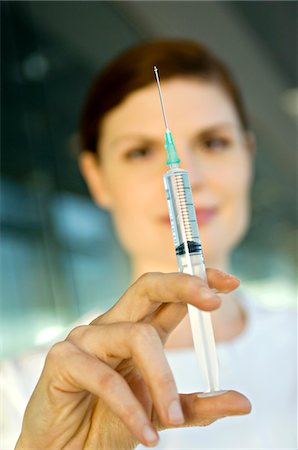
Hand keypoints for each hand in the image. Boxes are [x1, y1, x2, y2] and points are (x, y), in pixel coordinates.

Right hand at [16, 270, 250, 449]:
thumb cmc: (109, 423)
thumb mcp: (162, 413)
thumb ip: (197, 406)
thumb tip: (244, 403)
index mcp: (137, 331)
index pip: (169, 295)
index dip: (197, 282)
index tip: (230, 283)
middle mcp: (113, 326)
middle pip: (147, 287)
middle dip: (183, 286)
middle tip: (214, 302)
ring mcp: (86, 339)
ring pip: (137, 338)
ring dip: (162, 382)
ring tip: (172, 419)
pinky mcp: (62, 360)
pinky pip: (107, 379)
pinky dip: (131, 410)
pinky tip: (144, 434)